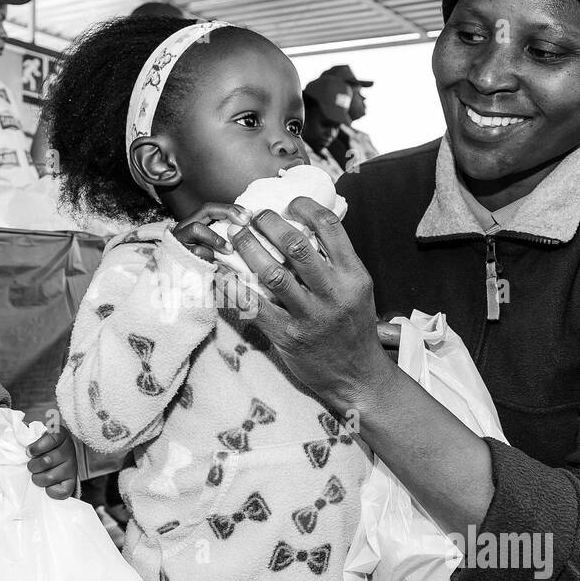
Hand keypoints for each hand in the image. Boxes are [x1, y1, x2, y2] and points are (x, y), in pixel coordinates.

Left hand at [27, 424, 78, 498]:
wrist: (56, 459)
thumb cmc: (42, 447)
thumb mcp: (37, 435)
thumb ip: (28, 432)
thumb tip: (16, 431)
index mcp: (61, 435)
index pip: (52, 438)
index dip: (37, 447)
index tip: (28, 452)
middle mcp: (69, 450)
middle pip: (47, 461)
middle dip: (33, 465)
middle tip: (31, 466)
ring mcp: (72, 467)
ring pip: (50, 477)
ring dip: (38, 478)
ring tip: (37, 475)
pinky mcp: (72, 482)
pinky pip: (60, 491)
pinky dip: (50, 491)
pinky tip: (47, 485)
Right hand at [171, 203, 251, 261]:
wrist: (184, 284)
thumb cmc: (204, 265)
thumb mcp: (215, 248)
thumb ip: (224, 236)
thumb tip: (245, 228)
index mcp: (194, 223)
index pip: (213, 208)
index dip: (231, 208)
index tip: (248, 215)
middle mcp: (184, 227)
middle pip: (205, 210)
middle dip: (228, 212)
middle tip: (244, 222)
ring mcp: (179, 240)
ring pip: (196, 228)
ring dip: (217, 238)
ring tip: (230, 249)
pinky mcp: (178, 253)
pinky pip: (195, 250)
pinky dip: (208, 255)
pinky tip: (215, 263)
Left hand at [229, 197, 392, 414]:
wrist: (358, 378)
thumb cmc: (353, 329)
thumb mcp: (358, 290)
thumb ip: (336, 262)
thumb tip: (306, 228)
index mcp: (354, 276)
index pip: (330, 227)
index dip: (305, 206)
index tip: (288, 202)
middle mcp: (334, 293)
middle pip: (296, 245)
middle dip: (268, 223)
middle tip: (254, 216)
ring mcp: (310, 316)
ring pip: (272, 273)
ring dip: (248, 249)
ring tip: (236, 236)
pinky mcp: (288, 337)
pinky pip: (254, 306)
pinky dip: (233, 287)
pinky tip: (221, 273)